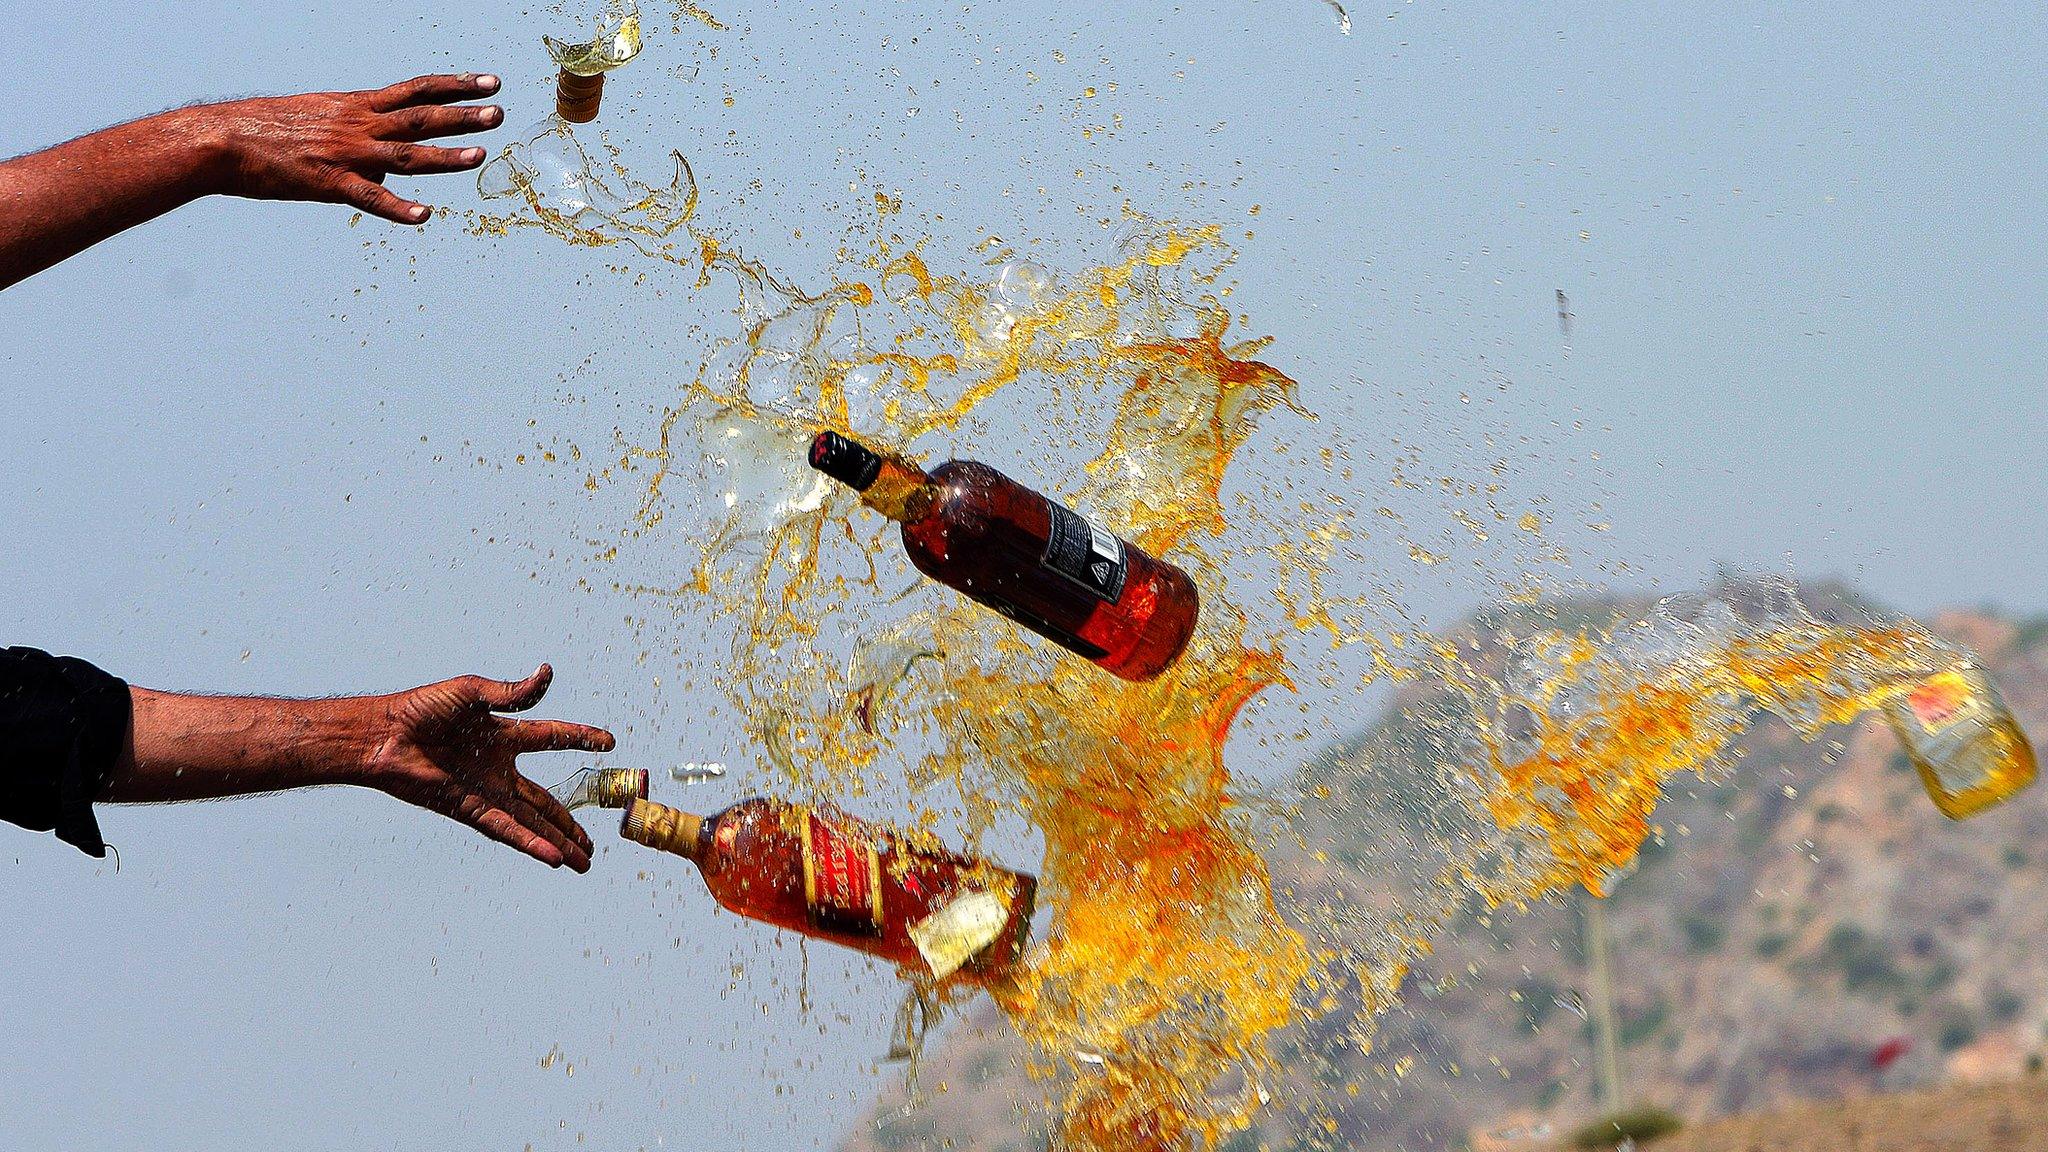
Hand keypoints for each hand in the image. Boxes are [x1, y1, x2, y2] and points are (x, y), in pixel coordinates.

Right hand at [196, 73, 504, 223]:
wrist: (221, 139)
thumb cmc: (270, 130)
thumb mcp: (322, 121)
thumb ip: (359, 139)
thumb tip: (386, 173)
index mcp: (356, 105)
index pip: (416, 89)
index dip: (455, 85)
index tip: (489, 83)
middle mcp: (357, 124)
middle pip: (420, 118)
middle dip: (462, 116)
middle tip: (499, 113)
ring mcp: (345, 153)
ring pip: (406, 154)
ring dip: (445, 156)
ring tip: (481, 156)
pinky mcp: (328, 183)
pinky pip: (369, 198)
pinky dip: (397, 208)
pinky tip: (424, 216)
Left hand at [363, 664, 610, 870]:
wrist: (383, 736)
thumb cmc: (420, 708)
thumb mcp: (472, 692)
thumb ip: (512, 693)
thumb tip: (548, 673)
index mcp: (502, 734)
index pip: (551, 738)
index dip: (580, 738)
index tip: (609, 742)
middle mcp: (498, 769)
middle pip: (545, 802)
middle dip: (570, 824)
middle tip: (593, 843)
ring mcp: (485, 792)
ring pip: (532, 823)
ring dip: (559, 843)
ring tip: (584, 862)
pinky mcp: (469, 809)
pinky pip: (507, 829)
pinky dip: (531, 844)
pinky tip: (554, 858)